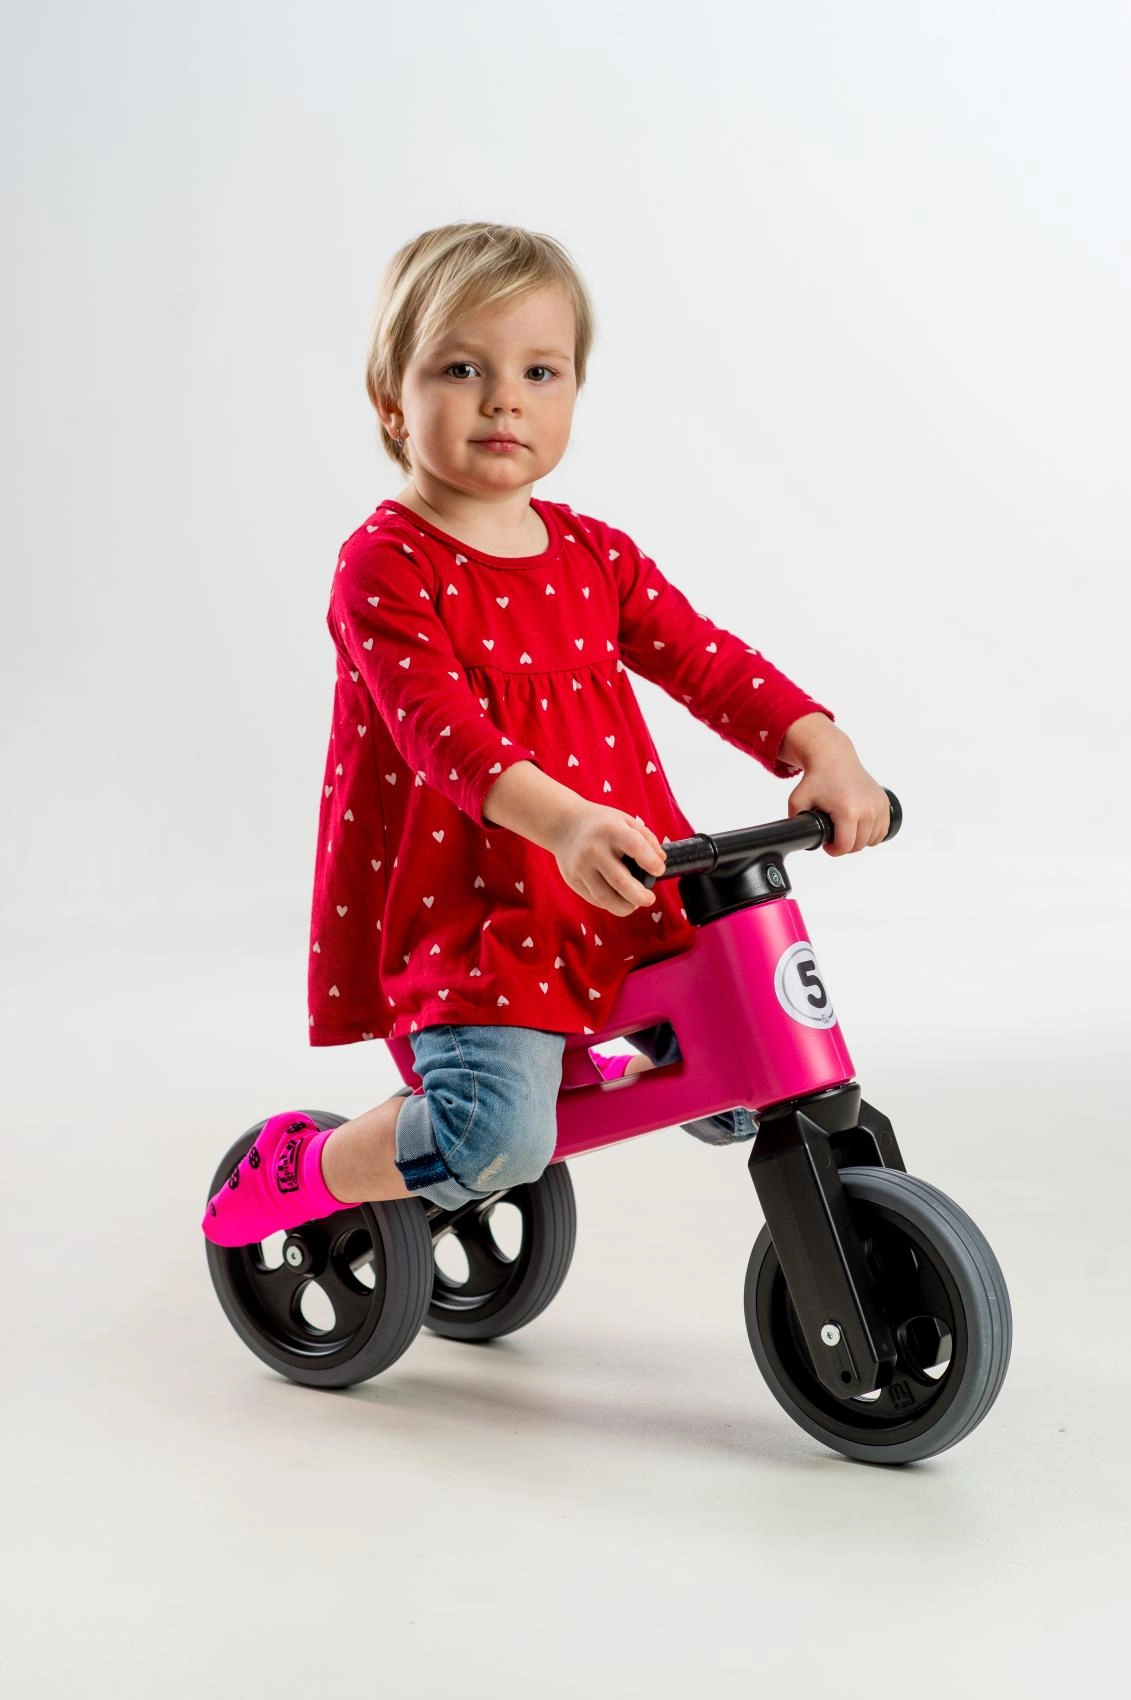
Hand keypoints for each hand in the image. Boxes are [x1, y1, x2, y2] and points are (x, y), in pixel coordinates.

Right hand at [549, 803, 667, 915]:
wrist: (563, 824)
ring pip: (605, 897)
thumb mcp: (625, 820)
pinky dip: (610, 903)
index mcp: (610, 830)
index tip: (659, 870)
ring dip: (625, 906)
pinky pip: (595, 899)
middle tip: (650, 898)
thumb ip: (646, 838)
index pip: (635, 847)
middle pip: (620, 880)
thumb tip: (661, 861)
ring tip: (635, 904)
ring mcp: (581, 867)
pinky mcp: (573, 880)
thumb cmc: (601, 824)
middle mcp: (594, 849)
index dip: (651, 862)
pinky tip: (618, 898)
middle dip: (640, 896)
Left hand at [786, 742, 890, 856]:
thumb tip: (796, 836)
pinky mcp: (884, 802)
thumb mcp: (798, 801)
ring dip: (859, 840)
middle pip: (858, 845)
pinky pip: (882, 830)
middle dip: (844, 846)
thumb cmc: (818, 778)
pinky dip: (873, 833)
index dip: (833, 850)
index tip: (827, 845)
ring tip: (846, 831)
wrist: (834, 758)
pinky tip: (860, 828)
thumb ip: (794, 821)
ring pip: (872, 840)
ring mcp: (878, 805)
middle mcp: (867, 809)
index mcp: (847, 811)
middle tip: (834, 837)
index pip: (845, 846)